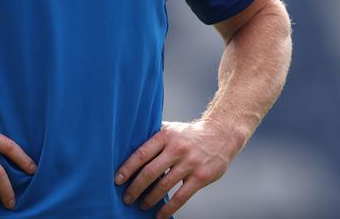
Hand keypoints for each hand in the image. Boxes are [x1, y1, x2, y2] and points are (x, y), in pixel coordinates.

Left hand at [115, 119, 241, 218]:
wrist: (221, 135)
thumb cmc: (190, 134)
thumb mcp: (172, 129)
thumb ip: (153, 137)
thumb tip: (127, 147)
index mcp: (166, 135)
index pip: (142, 154)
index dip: (128, 168)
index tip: (117, 180)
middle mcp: (177, 148)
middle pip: (150, 172)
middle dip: (135, 188)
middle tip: (127, 198)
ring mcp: (190, 163)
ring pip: (164, 186)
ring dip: (149, 199)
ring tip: (142, 205)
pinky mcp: (201, 177)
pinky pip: (180, 197)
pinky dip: (168, 209)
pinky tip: (159, 215)